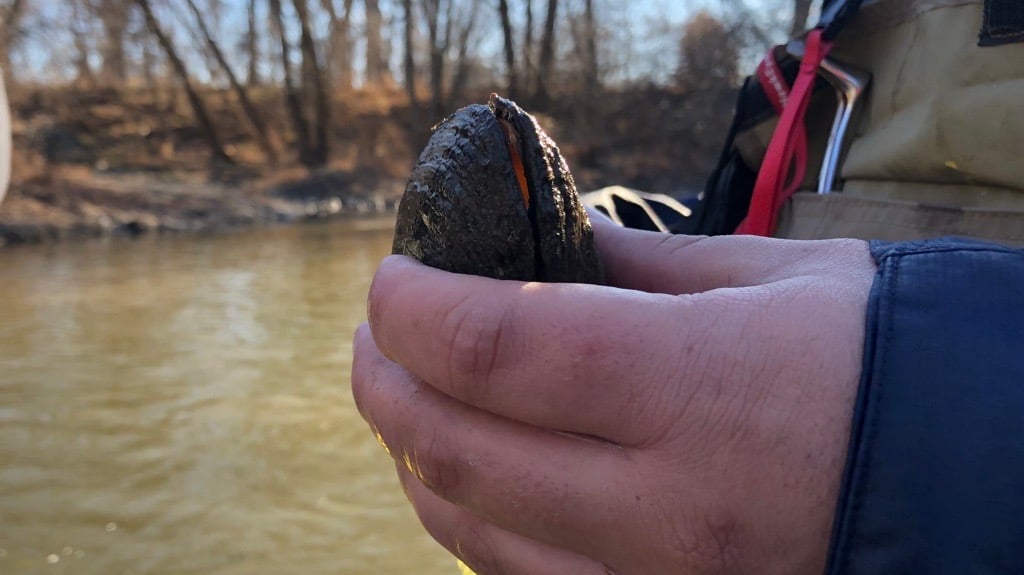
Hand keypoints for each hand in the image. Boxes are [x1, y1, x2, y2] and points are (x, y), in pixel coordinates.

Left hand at [352, 220, 875, 574]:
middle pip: (461, 450)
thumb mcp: (781, 282)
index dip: (415, 308)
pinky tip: (475, 482)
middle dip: (388, 385)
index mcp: (703, 392)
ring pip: (475, 537)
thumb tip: (551, 245)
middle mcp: (670, 510)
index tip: (391, 279)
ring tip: (408, 403)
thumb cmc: (891, 368)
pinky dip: (477, 528)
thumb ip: (646, 268)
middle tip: (374, 337)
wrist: (985, 489)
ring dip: (417, 460)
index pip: (497, 347)